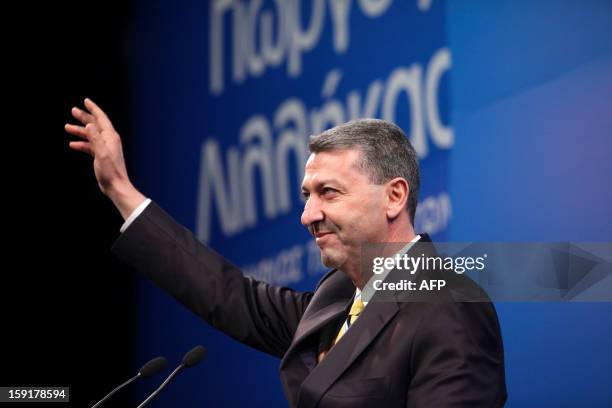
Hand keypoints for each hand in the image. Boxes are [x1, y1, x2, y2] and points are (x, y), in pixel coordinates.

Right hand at [66, 98, 144, 218]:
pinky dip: (82, 144)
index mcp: (111, 137)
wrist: (116, 187)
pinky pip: (90, 146)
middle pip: (95, 125)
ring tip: (67, 127)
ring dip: (80, 131)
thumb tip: (89, 124)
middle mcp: (109, 141)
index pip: (101, 119)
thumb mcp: (101, 154)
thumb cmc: (110, 172)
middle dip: (84, 117)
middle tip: (72, 111)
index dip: (93, 109)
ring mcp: (105, 148)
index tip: (86, 101)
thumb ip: (95, 139)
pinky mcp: (102, 156)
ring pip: (91, 135)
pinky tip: (73, 144)